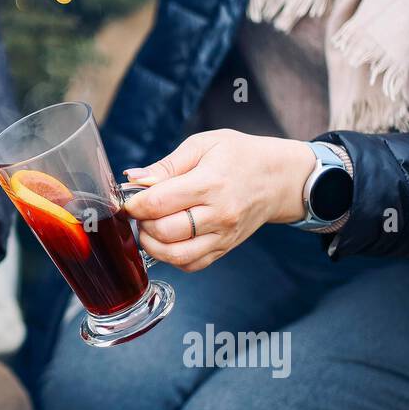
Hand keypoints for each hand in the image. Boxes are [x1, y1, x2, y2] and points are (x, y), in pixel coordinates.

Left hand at [122, 130, 316, 271]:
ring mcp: (223, 235)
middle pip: (165, 232)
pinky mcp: (225, 248)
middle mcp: (219, 214)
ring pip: (177, 255)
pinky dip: (172, 257)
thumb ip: (166, 165)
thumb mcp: (203, 145)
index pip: (159, 202)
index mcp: (210, 183)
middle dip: (142, 223)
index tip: (129, 199)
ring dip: (153, 245)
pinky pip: (192, 264)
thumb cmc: (240, 156)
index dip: (135, 204)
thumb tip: (134, 179)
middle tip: (141, 211)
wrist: (279, 178)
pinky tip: (168, 240)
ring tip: (150, 227)